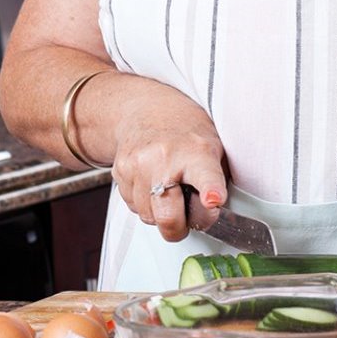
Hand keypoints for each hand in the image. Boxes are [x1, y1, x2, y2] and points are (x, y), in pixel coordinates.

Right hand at [109, 81, 227, 241]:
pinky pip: (134, 207)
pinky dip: (145, 203)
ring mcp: (138, 165)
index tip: (214, 200)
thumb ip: (217, 182)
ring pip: (148, 217)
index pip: (205, 176)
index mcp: (197, 152)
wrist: (144, 109)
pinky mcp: (120, 171)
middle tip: (187, 218)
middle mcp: (165, 158)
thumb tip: (211, 213)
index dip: (210, 190)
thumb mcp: (214, 148)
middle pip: (168, 216)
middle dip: (178, 229)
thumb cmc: (185, 132)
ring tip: (169, 189)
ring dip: (160, 213)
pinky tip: (152, 183)